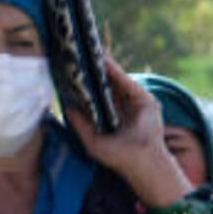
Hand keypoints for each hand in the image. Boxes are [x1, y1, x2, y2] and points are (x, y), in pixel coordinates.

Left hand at [62, 69, 193, 211]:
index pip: (98, 96)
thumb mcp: (92, 141)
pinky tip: (105, 62)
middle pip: (108, 84)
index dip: (86, 83)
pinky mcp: (146, 101)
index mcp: (111, 117)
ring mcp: (135, 104)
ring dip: (105, 67)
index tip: (72, 71)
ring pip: (118, 81)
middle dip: (95, 71)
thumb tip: (67, 107)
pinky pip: (128, 83)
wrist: (142, 162)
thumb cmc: (119, 157)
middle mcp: (123, 108)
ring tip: (91, 51)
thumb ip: (80, 125)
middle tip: (79, 55)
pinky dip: (117, 72)